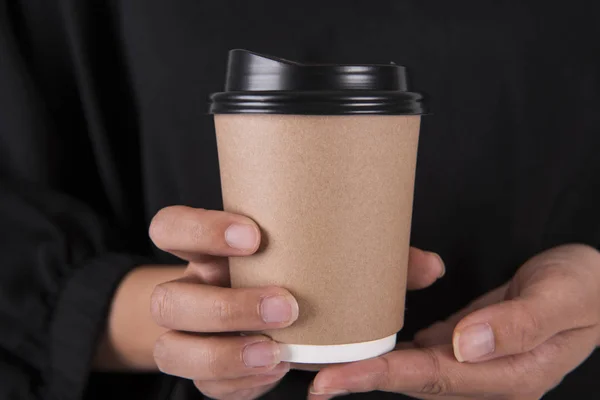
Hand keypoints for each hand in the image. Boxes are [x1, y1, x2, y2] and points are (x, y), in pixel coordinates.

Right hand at [149, 206, 444, 399]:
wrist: (241, 312)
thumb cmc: (286, 274)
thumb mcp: (316, 259)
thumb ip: (368, 259)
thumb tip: (431, 266)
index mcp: (206, 250)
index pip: (172, 227)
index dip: (201, 230)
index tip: (253, 236)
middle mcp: (188, 290)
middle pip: (169, 299)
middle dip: (226, 307)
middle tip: (287, 306)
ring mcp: (186, 335)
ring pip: (173, 350)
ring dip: (225, 356)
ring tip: (279, 355)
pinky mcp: (201, 372)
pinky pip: (204, 388)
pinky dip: (239, 384)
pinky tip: (273, 373)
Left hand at [309, 244, 599, 399]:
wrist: (594, 282)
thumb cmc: (584, 286)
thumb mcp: (561, 297)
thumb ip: (518, 323)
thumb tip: (466, 344)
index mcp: (510, 375)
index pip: (432, 378)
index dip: (379, 378)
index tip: (333, 380)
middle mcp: (488, 378)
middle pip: (414, 381)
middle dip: (360, 378)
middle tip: (310, 373)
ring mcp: (478, 365)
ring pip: (414, 369)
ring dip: (370, 366)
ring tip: (325, 360)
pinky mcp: (468, 346)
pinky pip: (423, 354)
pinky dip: (392, 352)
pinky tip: (366, 343)